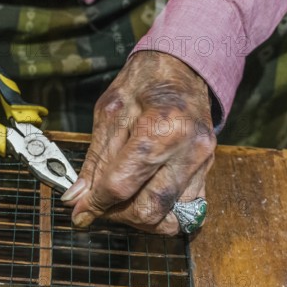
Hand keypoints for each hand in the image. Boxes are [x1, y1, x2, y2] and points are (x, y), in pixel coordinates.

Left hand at [61, 51, 215, 234]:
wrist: (183, 67)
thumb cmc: (143, 83)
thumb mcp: (108, 114)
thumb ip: (95, 161)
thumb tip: (77, 199)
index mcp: (160, 129)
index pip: (121, 185)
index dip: (95, 205)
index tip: (79, 213)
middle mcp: (188, 151)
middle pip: (149, 210)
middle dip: (117, 216)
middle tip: (98, 207)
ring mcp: (203, 163)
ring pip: (170, 217)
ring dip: (139, 218)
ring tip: (121, 201)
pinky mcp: (209, 170)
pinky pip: (187, 209)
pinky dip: (162, 212)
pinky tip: (144, 196)